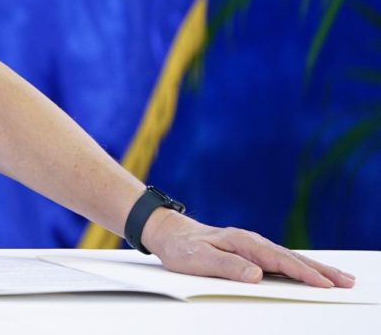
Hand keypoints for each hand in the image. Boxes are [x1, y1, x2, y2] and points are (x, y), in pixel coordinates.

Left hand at [141, 209, 355, 287]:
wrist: (169, 233)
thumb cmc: (182, 249)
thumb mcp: (199, 260)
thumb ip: (228, 267)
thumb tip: (258, 275)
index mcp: (243, 243)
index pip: (280, 261)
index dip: (304, 274)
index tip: (325, 284)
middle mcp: (251, 242)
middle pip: (292, 258)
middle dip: (321, 271)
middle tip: (348, 282)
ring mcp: (252, 246)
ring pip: (289, 258)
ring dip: (315, 268)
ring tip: (339, 278)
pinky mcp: (250, 252)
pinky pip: (280, 261)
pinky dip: (300, 267)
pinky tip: (311, 273)